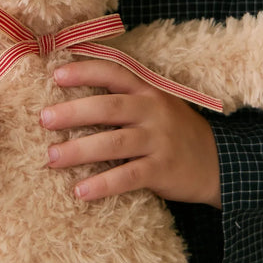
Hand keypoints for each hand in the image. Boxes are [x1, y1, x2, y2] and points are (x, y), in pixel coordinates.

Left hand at [42, 60, 220, 207]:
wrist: (218, 163)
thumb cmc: (175, 132)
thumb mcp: (156, 106)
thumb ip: (124, 99)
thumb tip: (74, 97)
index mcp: (148, 91)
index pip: (114, 73)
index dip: (85, 71)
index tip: (56, 75)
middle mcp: (153, 111)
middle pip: (108, 108)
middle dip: (73, 112)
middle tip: (44, 119)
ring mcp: (159, 141)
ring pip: (114, 143)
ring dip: (79, 150)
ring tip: (51, 157)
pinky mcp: (162, 170)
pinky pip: (128, 176)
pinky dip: (102, 184)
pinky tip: (80, 191)